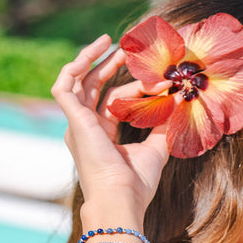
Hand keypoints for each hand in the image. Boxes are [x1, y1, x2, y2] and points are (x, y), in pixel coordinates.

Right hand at [51, 34, 171, 218]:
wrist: (121, 199)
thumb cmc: (136, 183)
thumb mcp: (156, 149)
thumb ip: (163, 126)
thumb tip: (177, 103)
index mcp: (101, 135)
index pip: (113, 101)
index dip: (135, 88)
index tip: (160, 82)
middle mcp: (85, 128)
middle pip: (96, 88)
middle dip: (112, 66)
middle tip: (129, 50)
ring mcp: (77, 124)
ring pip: (80, 83)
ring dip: (93, 60)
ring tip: (111, 43)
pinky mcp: (73, 120)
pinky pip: (65, 86)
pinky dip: (75, 68)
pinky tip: (92, 53)